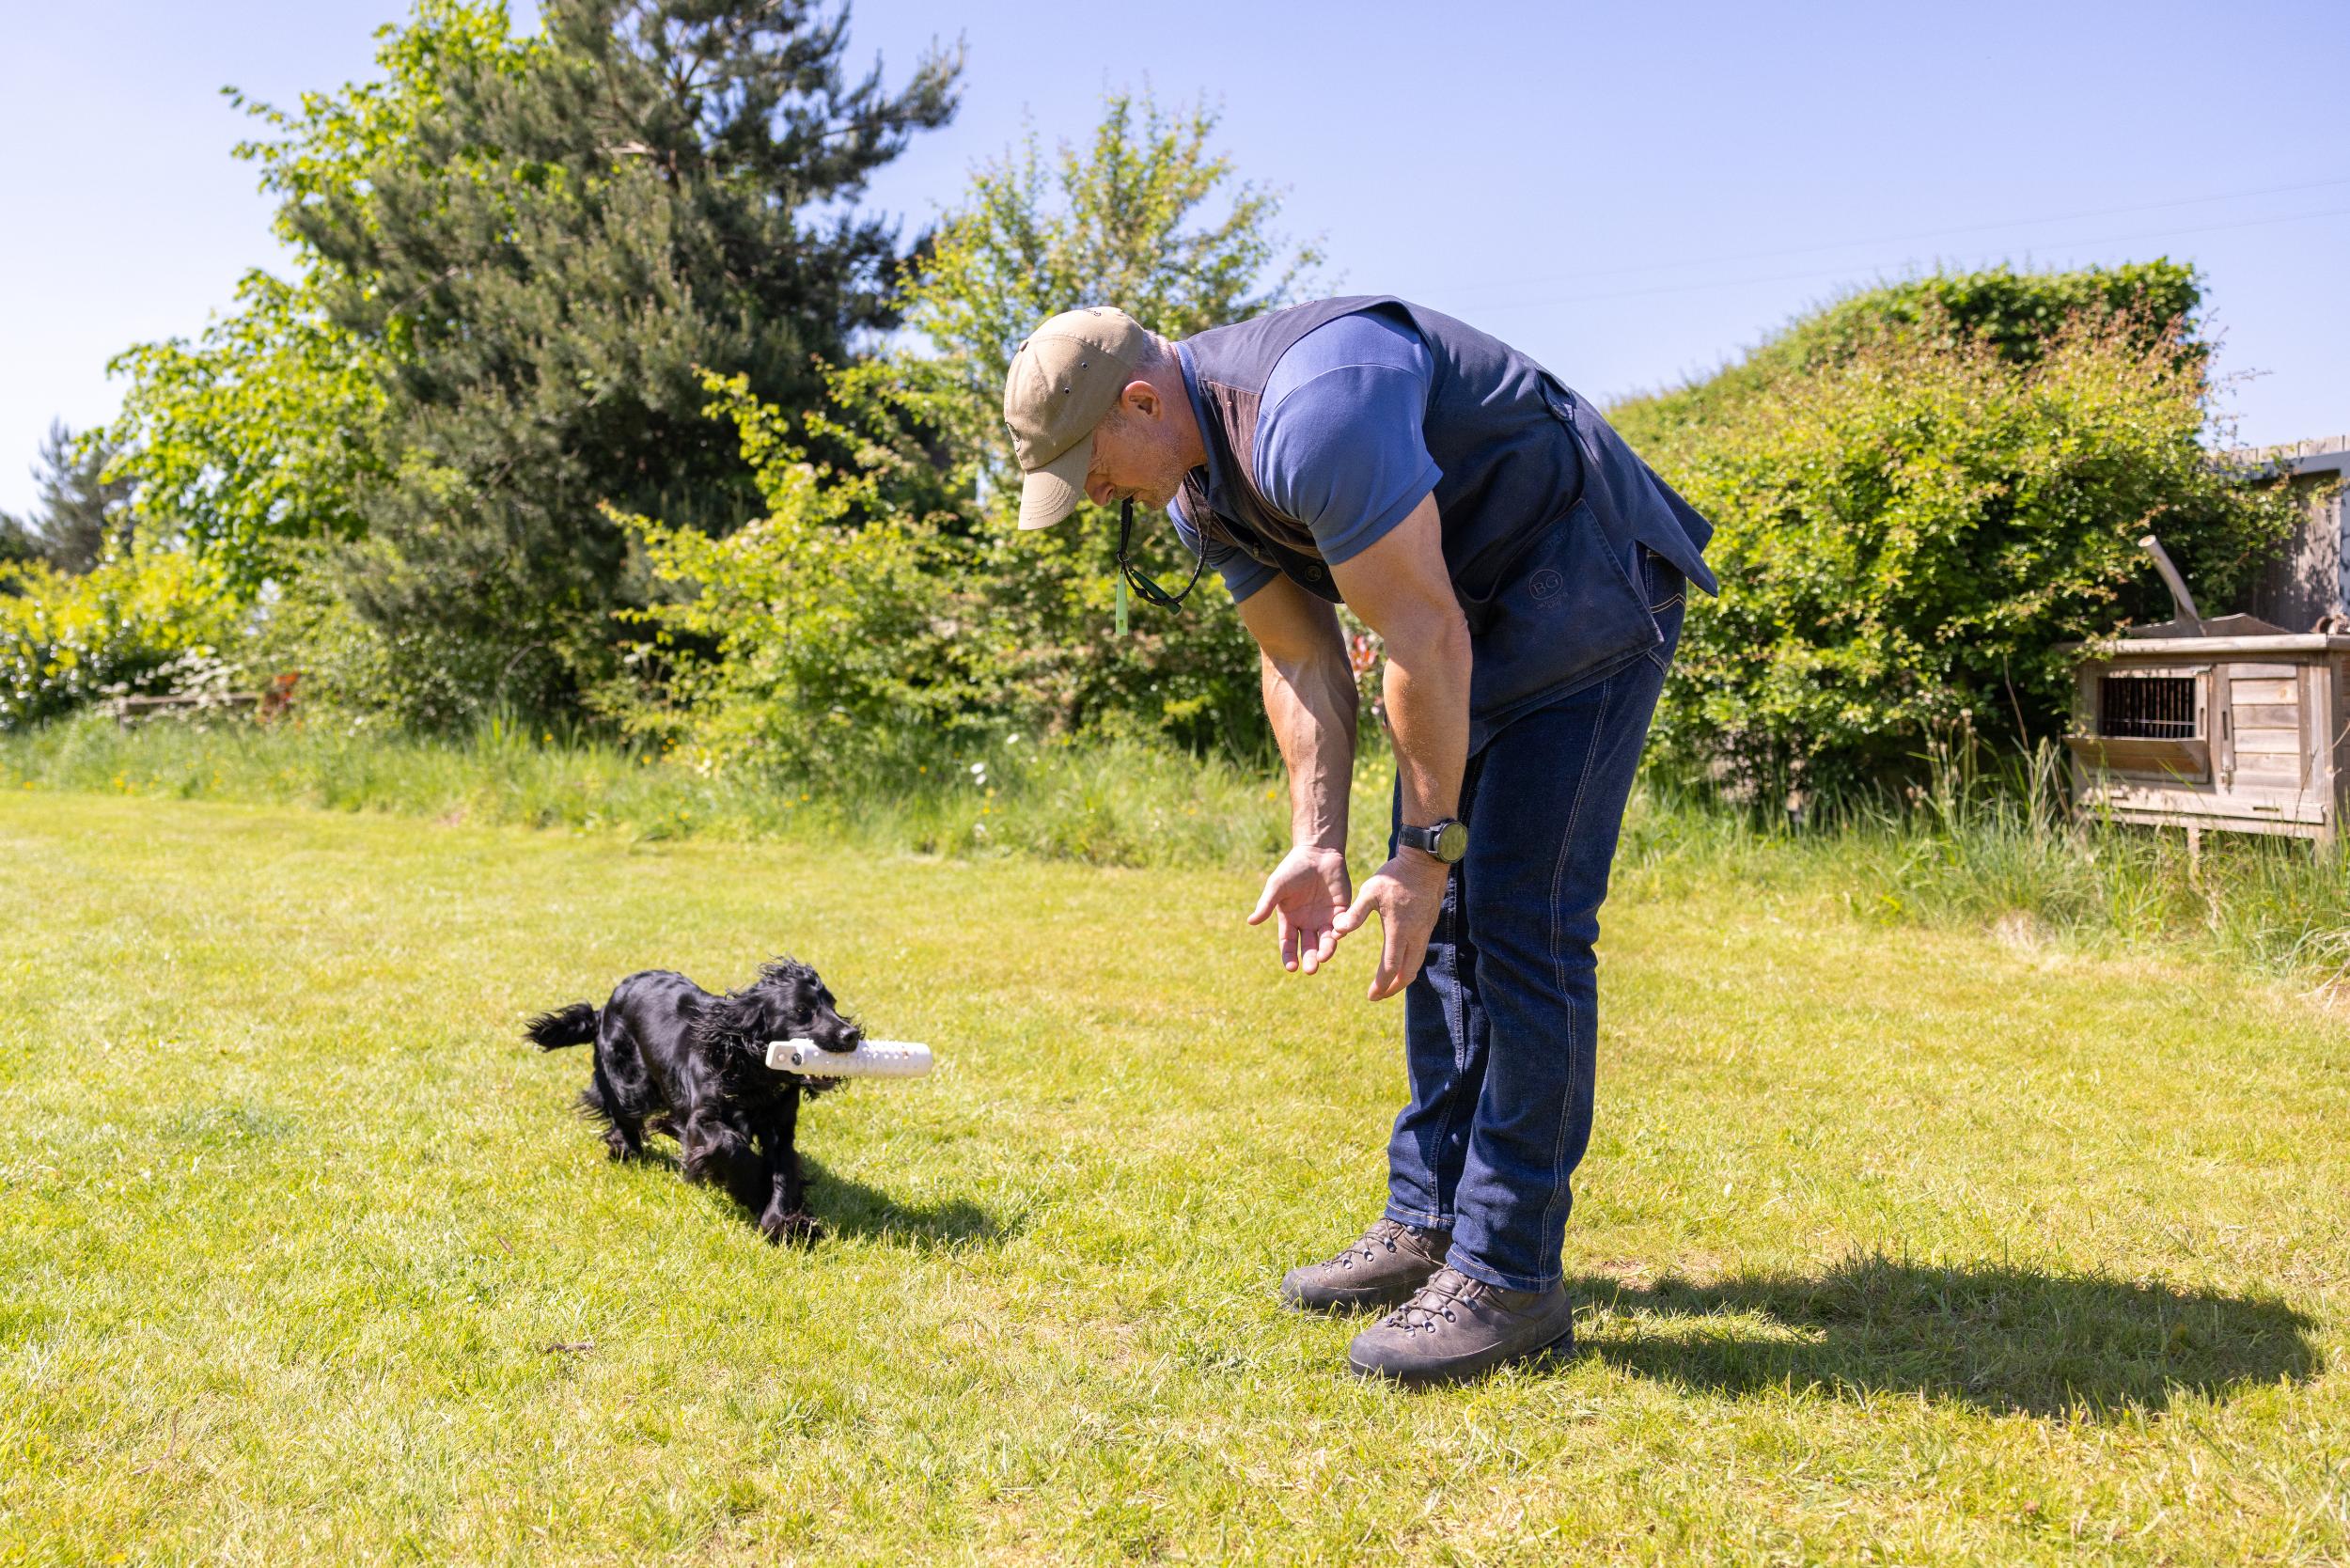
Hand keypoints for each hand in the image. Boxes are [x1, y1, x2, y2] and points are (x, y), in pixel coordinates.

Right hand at [1247, 845, 1351, 973]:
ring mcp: (1325, 918)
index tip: (1291, 967)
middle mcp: (1307, 923)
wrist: (1318, 852)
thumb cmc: (1293, 868)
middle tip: (1311, 969)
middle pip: (1309, 947)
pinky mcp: (1341, 911)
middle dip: (1310, 959)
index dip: (1289, 956)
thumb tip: (1251, 922)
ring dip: (1326, 950)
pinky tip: (1337, 935)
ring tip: (1324, 957)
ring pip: (1326, 940)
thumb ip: (1266, 904)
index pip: (1289, 943)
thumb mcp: (1277, 886)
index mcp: (1290, 920)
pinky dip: (1340, 932)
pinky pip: (1341, 926)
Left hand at [1333, 853, 1450, 1000]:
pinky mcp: (1428, 925)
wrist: (1425, 862)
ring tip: (1388, 984)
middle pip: (1407, 973)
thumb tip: (1337, 931)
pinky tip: (1399, 962)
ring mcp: (1424, 931)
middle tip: (1378, 995)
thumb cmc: (1395, 876)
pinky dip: (1409, 964)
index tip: (1370, 995)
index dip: (1381, 985)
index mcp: (1399, 931)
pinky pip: (1420, 953)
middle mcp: (1415, 935)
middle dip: (1393, 988)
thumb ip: (1354, 913)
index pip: (1391, 968)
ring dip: (1403, 978)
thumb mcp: (1370, 892)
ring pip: (1416, 964)